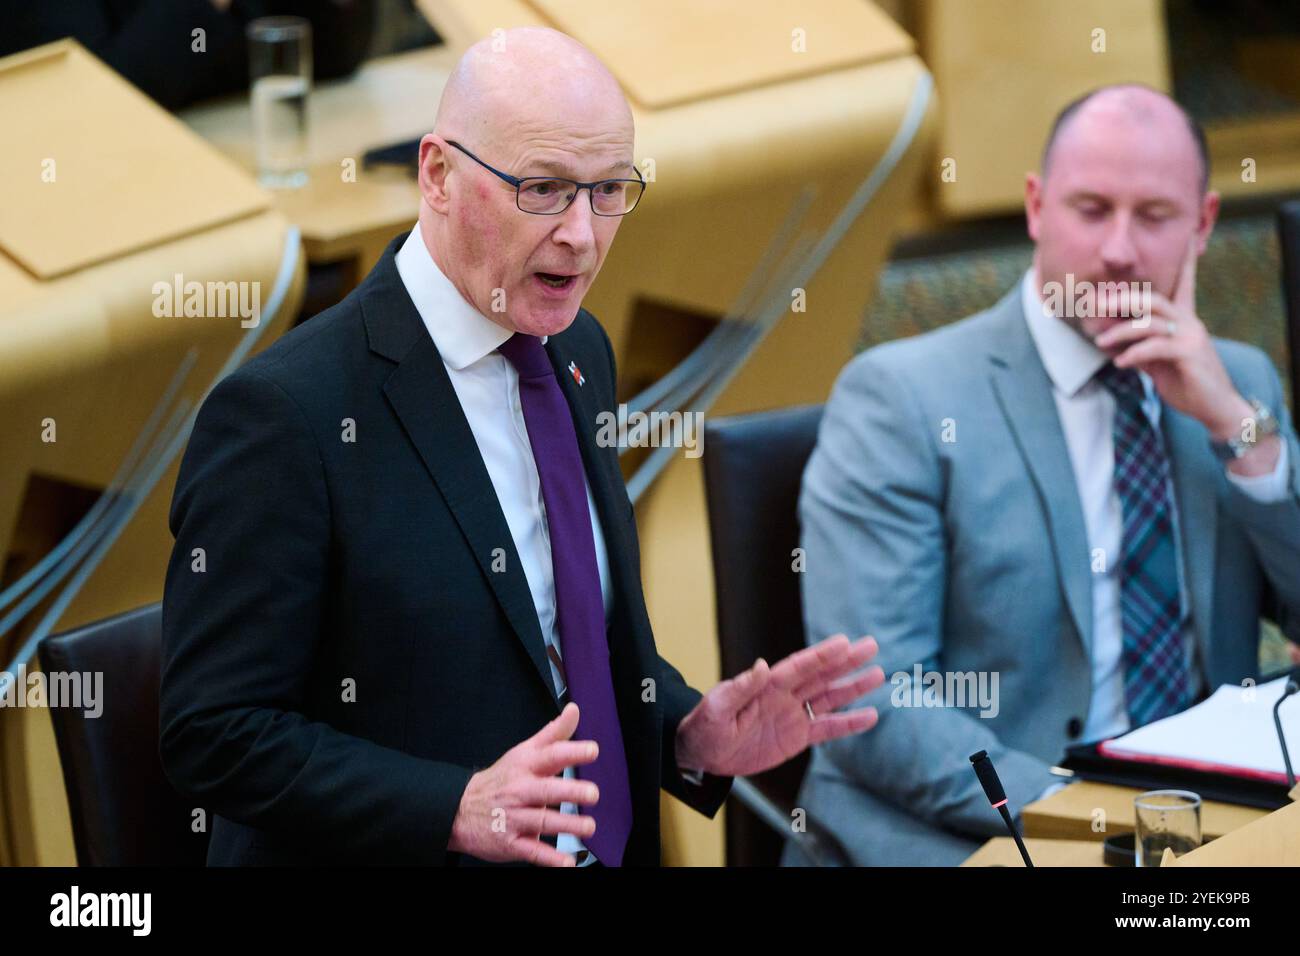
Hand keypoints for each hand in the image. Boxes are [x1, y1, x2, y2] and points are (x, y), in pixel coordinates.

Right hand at [448, 702, 598, 866]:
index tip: (592, 750)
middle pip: (546, 790)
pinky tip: (567, 862)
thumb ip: (554, 733)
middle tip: (592, 793)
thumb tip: (574, 711)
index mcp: (526, 767)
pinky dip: (549, 859)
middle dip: (570, 791)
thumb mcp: (524, 751)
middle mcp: (521, 791)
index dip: (571, 752)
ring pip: (542, 822)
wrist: (460, 810)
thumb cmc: (501, 780)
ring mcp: (514, 818)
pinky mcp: (510, 843)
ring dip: (567, 826)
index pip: (550, 755)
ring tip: (588, 827)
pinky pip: (532, 852)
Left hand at [674, 634, 883, 777]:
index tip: (844, 642)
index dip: (822, 655)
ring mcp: (793, 715)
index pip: (800, 666)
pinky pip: (827, 728)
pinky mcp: (796, 737)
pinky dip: (848, 723)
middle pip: (821, 675)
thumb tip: (762, 665)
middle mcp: (784, 696)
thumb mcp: (717, 707)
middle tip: (871, 646)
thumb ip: (740, 688)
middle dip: (846, 661)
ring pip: (829, 697)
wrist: (704, 753)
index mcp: (767, 685)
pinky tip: (869, 716)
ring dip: (853, 687)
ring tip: (878, 675)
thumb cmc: (705, 726)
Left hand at [1094, 237, 1279, 474]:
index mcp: (1184, 319)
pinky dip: (1133, 353)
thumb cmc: (1185, 382)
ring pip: (1150, 322)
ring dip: (1120, 331)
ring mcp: (1191, 336)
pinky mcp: (1190, 353)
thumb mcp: (1157, 361)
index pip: (1182, 285)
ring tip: (1099, 341)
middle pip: (1152, 299)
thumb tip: (1107, 339)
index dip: (1184, 264)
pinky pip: (1156, 346)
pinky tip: (1120, 363)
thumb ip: (1137, 346)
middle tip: (1093, 304)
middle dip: (1120, 300)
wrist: (1214, 408)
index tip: (1186, 241)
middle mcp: (1189, 322)